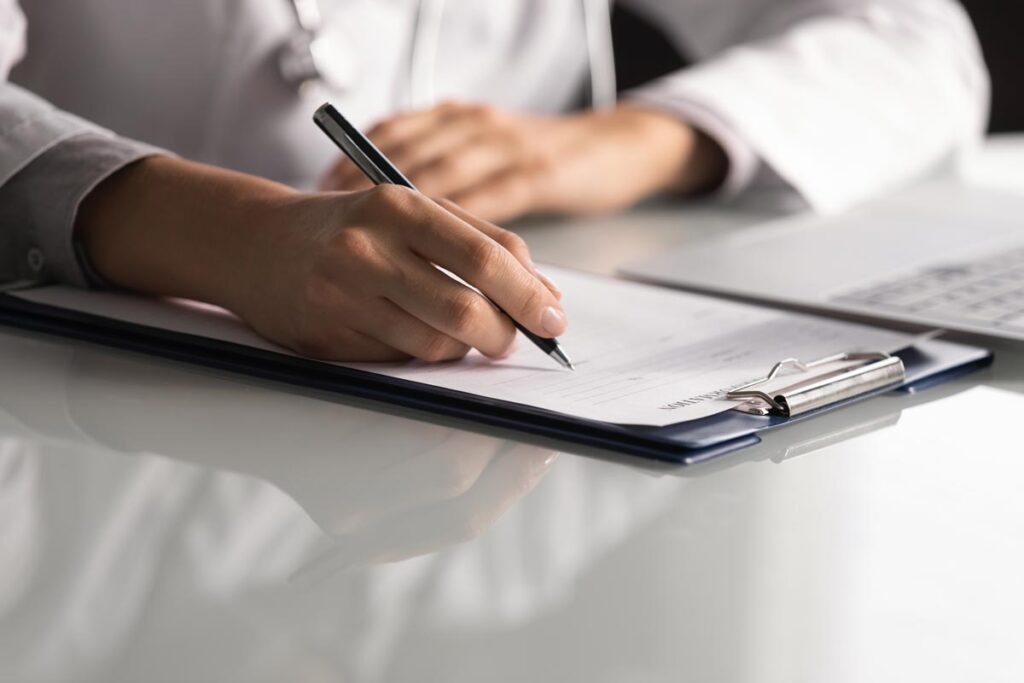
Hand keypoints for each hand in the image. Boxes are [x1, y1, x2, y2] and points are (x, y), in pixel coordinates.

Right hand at [237, 185, 564, 361]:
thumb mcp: (413, 212)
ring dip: (462, 347)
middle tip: (514, 339)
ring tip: (455, 328)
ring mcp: (342, 296)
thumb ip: (481, 242)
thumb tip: (545, 296)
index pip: (486, 258)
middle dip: (505, 334)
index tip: (554, 318)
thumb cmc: (352, 226)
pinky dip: (419, 353)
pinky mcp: (326, 336)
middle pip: (465, 310)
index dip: (530, 295)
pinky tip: (405, 329)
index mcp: (399, 207)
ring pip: (436, 345)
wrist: (258, 244)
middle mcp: (367, 250)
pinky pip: (399, 360)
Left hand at [321, 102, 727, 222]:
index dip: (354, 161)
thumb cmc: (547, 157)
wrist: (617, 143)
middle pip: (410, 155)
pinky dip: (463, 225)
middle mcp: (476, 126)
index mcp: (459, 119)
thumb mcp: (488, 153)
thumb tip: (399, 209)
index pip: (394, 133)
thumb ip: (447, 172)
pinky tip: (440, 250)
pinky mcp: (540, 172)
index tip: (324, 191)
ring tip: (375, 243)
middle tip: (339, 224)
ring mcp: (508, 146)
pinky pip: (492, 198)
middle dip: (369, 191)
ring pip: (448, 177)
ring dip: (408, 214)